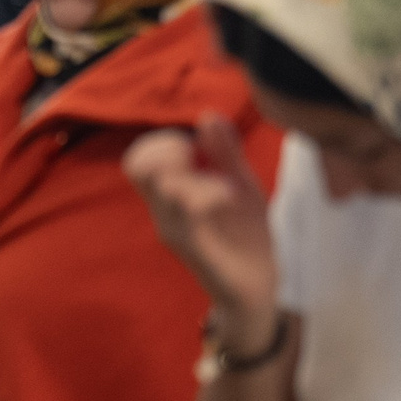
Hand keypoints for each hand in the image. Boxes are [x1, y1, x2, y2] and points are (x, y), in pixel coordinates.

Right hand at [123, 114, 280, 347]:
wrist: (261, 286)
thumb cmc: (245, 234)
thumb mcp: (240, 184)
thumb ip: (224, 152)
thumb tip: (208, 115)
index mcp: (170, 197)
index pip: (139, 159)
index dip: (161, 141)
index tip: (194, 146)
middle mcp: (164, 214)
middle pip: (139, 168)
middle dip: (170, 151)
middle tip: (202, 161)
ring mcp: (177, 233)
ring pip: (164, 186)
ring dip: (196, 175)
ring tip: (227, 186)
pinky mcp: (195, 251)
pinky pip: (187, 215)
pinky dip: (209, 195)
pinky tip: (232, 197)